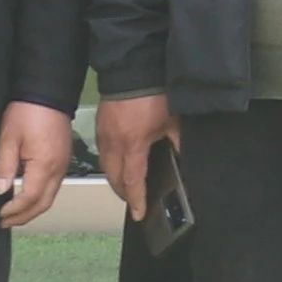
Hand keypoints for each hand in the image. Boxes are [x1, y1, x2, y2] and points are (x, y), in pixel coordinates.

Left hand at [0, 99, 76, 228]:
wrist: (48, 93)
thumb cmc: (26, 113)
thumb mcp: (8, 138)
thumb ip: (4, 166)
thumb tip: (0, 190)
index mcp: (44, 166)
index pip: (30, 198)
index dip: (14, 210)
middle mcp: (58, 170)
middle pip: (44, 204)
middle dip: (24, 217)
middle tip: (5, 222)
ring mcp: (63, 166)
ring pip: (50, 197)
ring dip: (33, 209)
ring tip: (14, 214)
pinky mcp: (63, 160)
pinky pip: (54, 187)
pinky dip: (40, 198)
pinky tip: (28, 197)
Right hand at [90, 90, 172, 219]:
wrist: (131, 68)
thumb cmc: (154, 93)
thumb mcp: (172, 120)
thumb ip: (177, 141)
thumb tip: (182, 158)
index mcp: (132, 145)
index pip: (133, 180)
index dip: (136, 199)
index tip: (139, 213)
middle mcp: (114, 143)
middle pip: (114, 178)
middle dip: (123, 192)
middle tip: (134, 201)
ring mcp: (104, 134)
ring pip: (105, 166)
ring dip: (115, 179)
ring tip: (127, 185)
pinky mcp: (100, 125)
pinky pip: (102, 152)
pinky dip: (110, 163)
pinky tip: (119, 162)